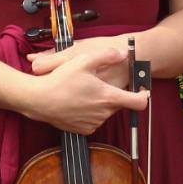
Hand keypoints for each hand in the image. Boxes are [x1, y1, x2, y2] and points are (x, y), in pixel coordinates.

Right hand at [24, 41, 147, 133]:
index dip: (143, 96)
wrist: (39, 100)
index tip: (142, 90)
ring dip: (100, 103)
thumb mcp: (84, 60)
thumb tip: (124, 53)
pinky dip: (90, 112)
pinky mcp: (84, 130)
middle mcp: (104, 113)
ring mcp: (94, 123)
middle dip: (113, 94)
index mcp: (108, 97)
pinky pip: (94, 120)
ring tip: (84, 92)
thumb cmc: (61, 80)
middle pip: (118, 104)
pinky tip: (78, 102)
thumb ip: (107, 55)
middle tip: (97, 84)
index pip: (138, 102)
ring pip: (105, 111)